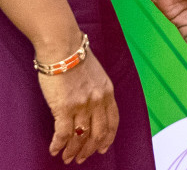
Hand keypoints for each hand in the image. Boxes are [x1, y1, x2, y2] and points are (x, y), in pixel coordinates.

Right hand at [37, 49, 117, 163]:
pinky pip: (64, 133)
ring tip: (67, 158)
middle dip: (90, 149)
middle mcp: (99, 100)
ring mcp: (83, 105)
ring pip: (81, 136)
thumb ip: (97, 91)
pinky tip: (54, 149)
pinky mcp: (65, 107)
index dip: (108, 137)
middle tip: (82, 158)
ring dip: (74, 150)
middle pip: (98, 133)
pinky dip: (59, 144)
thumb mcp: (97, 75)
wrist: (64, 48)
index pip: (113, 121)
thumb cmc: (76, 57)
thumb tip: (91, 106)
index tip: (103, 148)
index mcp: (108, 92)